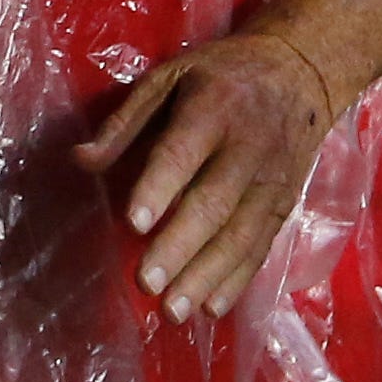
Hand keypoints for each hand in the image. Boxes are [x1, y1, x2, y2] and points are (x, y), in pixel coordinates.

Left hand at [74, 33, 337, 321]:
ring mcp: (272, 179)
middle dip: (179, 247)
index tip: (134, 223)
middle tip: (146, 283)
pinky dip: (237, 280)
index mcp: (213, 106)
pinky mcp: (286, 203)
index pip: (183, 151)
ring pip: (240, 234)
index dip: (159, 187)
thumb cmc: (222, 75)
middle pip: (213, 202)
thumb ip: (125, 122)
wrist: (302, 70)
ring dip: (205, 276)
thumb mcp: (171, 77)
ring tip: (173, 310)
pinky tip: (211, 308)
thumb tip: (80, 160)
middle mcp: (248, 145)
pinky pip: (261, 247)